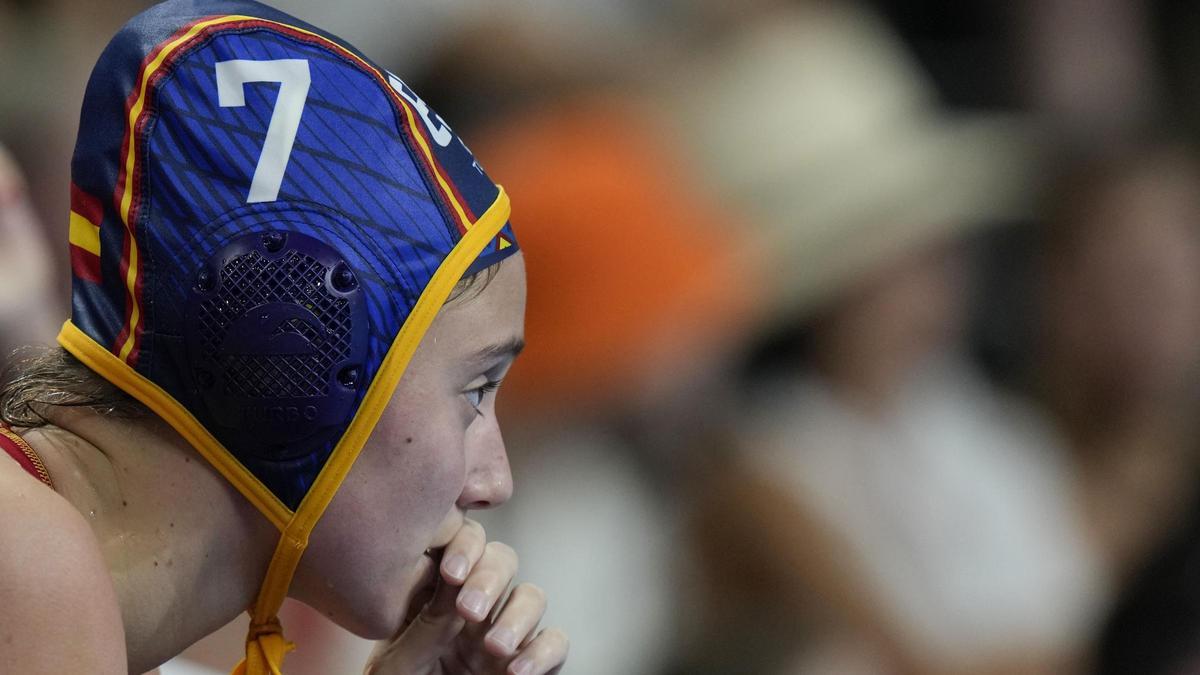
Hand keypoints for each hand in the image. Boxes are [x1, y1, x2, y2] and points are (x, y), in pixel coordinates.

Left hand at [364, 519, 567, 674]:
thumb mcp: (398, 664)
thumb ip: (427, 624)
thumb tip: (455, 579)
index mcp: (434, 596)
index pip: (462, 543)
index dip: (464, 544)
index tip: (450, 570)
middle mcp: (473, 608)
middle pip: (502, 559)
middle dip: (490, 576)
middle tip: (470, 608)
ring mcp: (504, 636)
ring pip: (532, 596)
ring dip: (518, 614)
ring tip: (494, 648)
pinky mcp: (532, 667)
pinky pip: (555, 642)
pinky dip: (542, 651)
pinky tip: (515, 671)